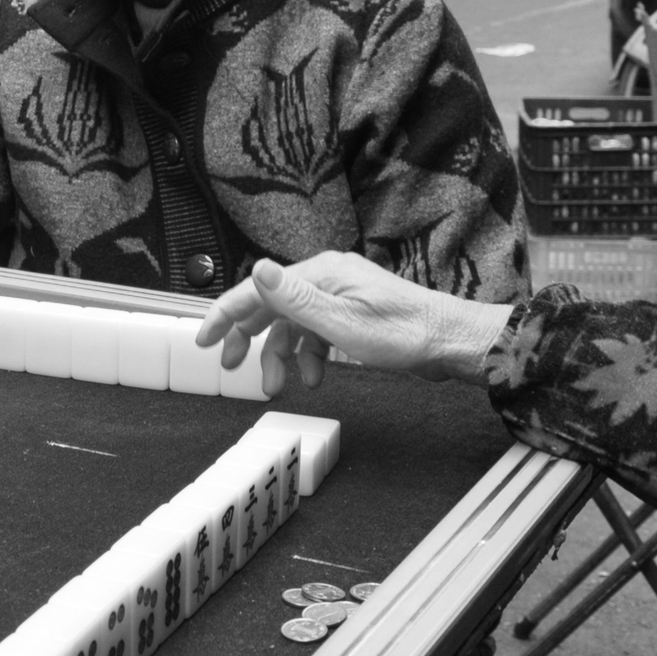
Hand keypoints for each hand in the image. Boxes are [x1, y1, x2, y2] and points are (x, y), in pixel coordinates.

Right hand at [193, 253, 512, 395]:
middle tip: (230, 367)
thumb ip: (294, 299)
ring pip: (292, 324)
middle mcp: (326, 278)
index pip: (257, 289)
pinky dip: (308, 355)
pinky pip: (316, 332)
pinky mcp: (353, 313)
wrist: (452, 342)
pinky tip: (313, 377)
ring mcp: (340, 295)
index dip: (226, 315)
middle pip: (270, 305)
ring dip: (280, 356)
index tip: (204, 339)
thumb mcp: (342, 322)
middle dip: (247, 339)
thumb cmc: (407, 334)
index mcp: (319, 274)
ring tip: (276, 386)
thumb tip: (257, 270)